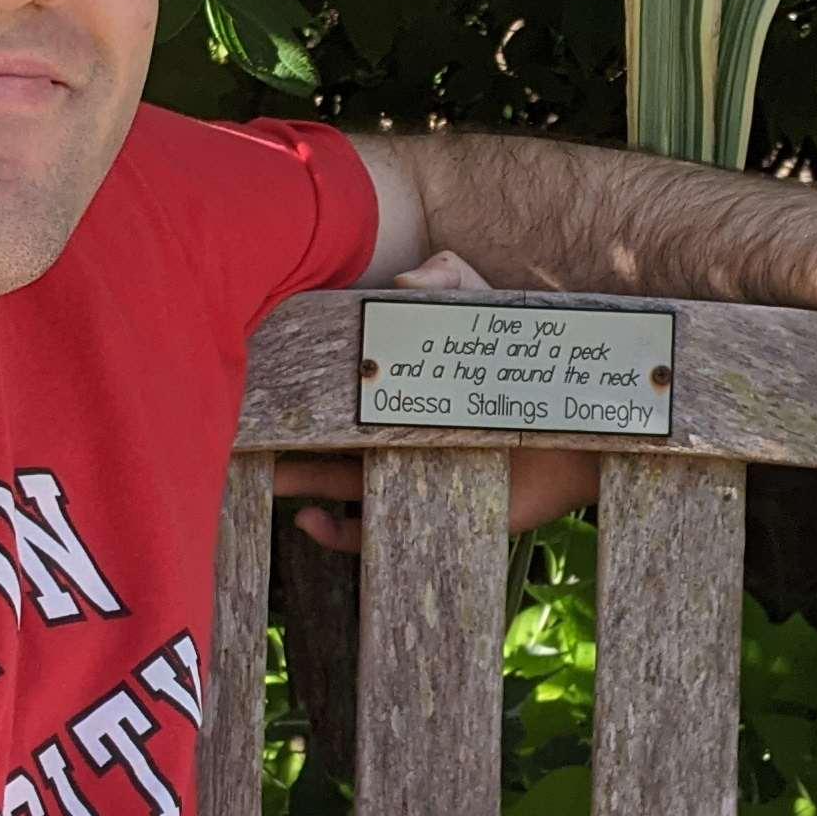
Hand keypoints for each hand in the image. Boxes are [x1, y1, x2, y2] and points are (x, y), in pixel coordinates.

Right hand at [278, 249, 602, 549]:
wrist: (582, 422)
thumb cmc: (528, 359)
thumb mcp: (487, 307)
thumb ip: (451, 281)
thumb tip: (402, 284)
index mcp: (396, 383)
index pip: (333, 385)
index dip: (294, 387)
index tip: (252, 382)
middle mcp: (391, 428)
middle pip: (322, 437)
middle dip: (279, 438)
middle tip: (234, 437)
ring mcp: (406, 471)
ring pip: (336, 482)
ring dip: (296, 485)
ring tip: (265, 480)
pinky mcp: (429, 510)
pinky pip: (369, 532)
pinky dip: (337, 533)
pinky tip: (311, 522)